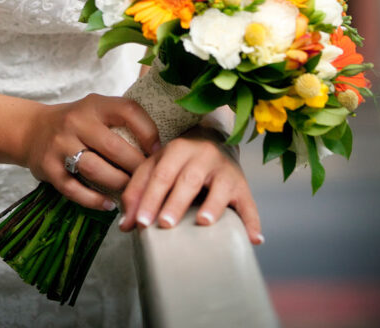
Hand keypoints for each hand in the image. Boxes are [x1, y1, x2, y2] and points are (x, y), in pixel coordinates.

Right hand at [23, 93, 159, 211]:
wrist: (32, 130)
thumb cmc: (76, 122)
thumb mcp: (96, 110)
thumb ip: (121, 120)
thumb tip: (161, 145)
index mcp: (94, 105)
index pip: (128, 111)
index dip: (148, 132)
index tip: (158, 151)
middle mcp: (76, 121)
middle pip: (114, 147)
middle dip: (136, 166)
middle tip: (149, 179)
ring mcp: (60, 145)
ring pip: (95, 169)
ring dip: (118, 184)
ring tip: (131, 192)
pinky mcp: (48, 168)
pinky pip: (74, 189)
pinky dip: (94, 200)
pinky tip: (109, 204)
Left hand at [118, 128, 263, 244]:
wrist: (215, 140)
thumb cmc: (179, 161)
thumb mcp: (155, 167)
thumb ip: (137, 192)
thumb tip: (125, 225)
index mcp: (177, 149)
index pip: (161, 174)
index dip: (150, 198)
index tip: (140, 223)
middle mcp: (203, 155)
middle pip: (188, 179)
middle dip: (176, 202)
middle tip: (165, 224)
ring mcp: (225, 169)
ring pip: (219, 187)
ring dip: (212, 205)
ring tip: (203, 222)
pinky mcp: (242, 185)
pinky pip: (249, 204)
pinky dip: (253, 222)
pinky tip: (254, 240)